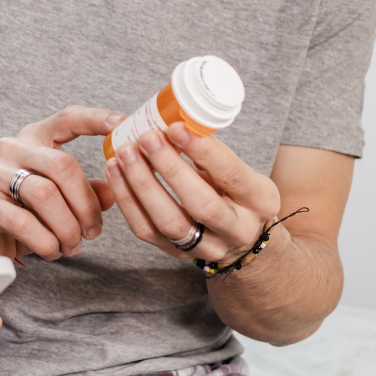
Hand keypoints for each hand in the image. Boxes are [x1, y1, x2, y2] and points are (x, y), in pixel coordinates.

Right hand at [0, 107, 121, 260]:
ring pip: (45, 194)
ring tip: (72, 246)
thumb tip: (115, 190)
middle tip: (93, 231)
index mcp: (34, 139)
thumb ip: (87, 192)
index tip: (122, 124)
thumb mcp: (60, 201)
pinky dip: (46, 243)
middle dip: (85, 204)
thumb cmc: (22, 214)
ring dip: (67, 228)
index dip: (96, 119)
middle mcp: (10, 148)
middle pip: (62, 165)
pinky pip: (24, 223)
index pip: (67, 119)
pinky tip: (51, 251)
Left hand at [104, 122, 281, 264]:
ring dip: (142, 186)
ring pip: (171, 222)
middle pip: (201, 203)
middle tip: (146, 138)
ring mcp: (207, 247)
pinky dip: (127, 201)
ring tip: (123, 154)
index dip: (201, 150)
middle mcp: (238, 229)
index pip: (230, 174)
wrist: (242, 239)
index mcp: (259, 200)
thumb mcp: (239, 172)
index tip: (175, 126)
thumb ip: (210, 154)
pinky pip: (147, 230)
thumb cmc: (236, 193)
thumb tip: (172, 122)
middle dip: (169, 169)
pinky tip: (116, 173)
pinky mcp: (177, 253)